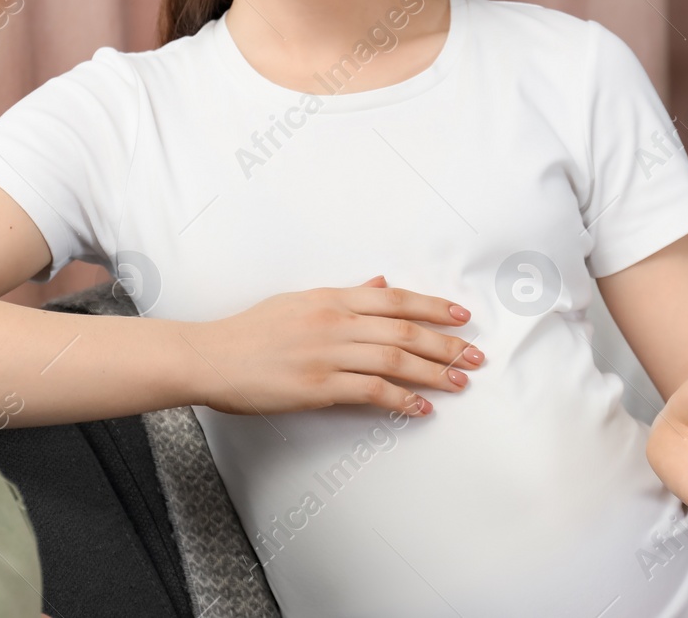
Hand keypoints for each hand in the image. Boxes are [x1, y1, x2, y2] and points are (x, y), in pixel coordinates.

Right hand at [183, 276, 484, 416]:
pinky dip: (402, 399)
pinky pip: (371, 391)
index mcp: (332, 297)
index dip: (434, 307)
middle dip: (446, 343)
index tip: (462, 317)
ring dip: (434, 371)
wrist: (211, 357)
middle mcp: (334, 321)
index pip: (395, 299)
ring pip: (395, 359)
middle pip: (404, 329)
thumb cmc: (251, 331)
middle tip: (476, 355)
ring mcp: (327, 353)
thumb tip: (381, 282)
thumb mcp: (299, 301)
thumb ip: (345, 294)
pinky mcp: (318, 386)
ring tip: (461, 381)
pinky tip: (423, 407)